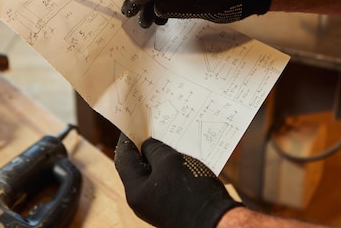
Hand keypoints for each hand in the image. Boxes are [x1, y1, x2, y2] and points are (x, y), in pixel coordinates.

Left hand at [114, 133, 241, 227]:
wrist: (217, 222)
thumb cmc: (192, 192)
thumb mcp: (170, 161)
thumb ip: (153, 150)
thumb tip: (146, 146)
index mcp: (135, 190)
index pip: (123, 158)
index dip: (127, 138)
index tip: (133, 123)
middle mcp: (141, 201)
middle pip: (137, 168)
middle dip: (145, 148)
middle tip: (153, 130)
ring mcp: (156, 206)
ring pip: (152, 176)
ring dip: (160, 158)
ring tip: (171, 142)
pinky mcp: (170, 208)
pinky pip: (165, 184)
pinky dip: (170, 170)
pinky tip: (182, 159)